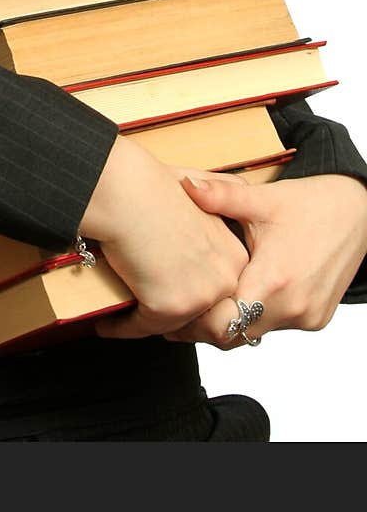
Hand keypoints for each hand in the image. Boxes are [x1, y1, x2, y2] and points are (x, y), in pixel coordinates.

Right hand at [78, 137, 249, 338]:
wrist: (125, 190)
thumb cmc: (150, 184)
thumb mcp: (195, 188)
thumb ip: (212, 197)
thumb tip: (202, 196)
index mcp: (234, 254)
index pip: (213, 287)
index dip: (186, 291)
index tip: (163, 290)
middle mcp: (225, 278)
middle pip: (197, 312)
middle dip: (169, 314)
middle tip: (142, 311)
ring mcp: (200, 295)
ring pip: (170, 324)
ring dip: (143, 324)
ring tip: (120, 320)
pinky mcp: (170, 307)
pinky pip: (142, 327)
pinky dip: (120, 328)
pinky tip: (106, 324)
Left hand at [162, 171, 366, 348]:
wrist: (358, 213)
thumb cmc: (311, 205)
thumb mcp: (262, 199)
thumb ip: (220, 196)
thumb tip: (184, 184)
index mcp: (274, 280)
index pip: (222, 322)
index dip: (193, 317)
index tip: (170, 303)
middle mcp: (292, 307)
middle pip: (234, 334)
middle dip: (203, 323)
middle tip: (178, 303)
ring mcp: (306, 317)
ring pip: (254, 333)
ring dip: (229, 320)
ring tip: (203, 295)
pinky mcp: (315, 319)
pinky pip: (275, 326)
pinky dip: (254, 315)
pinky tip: (238, 291)